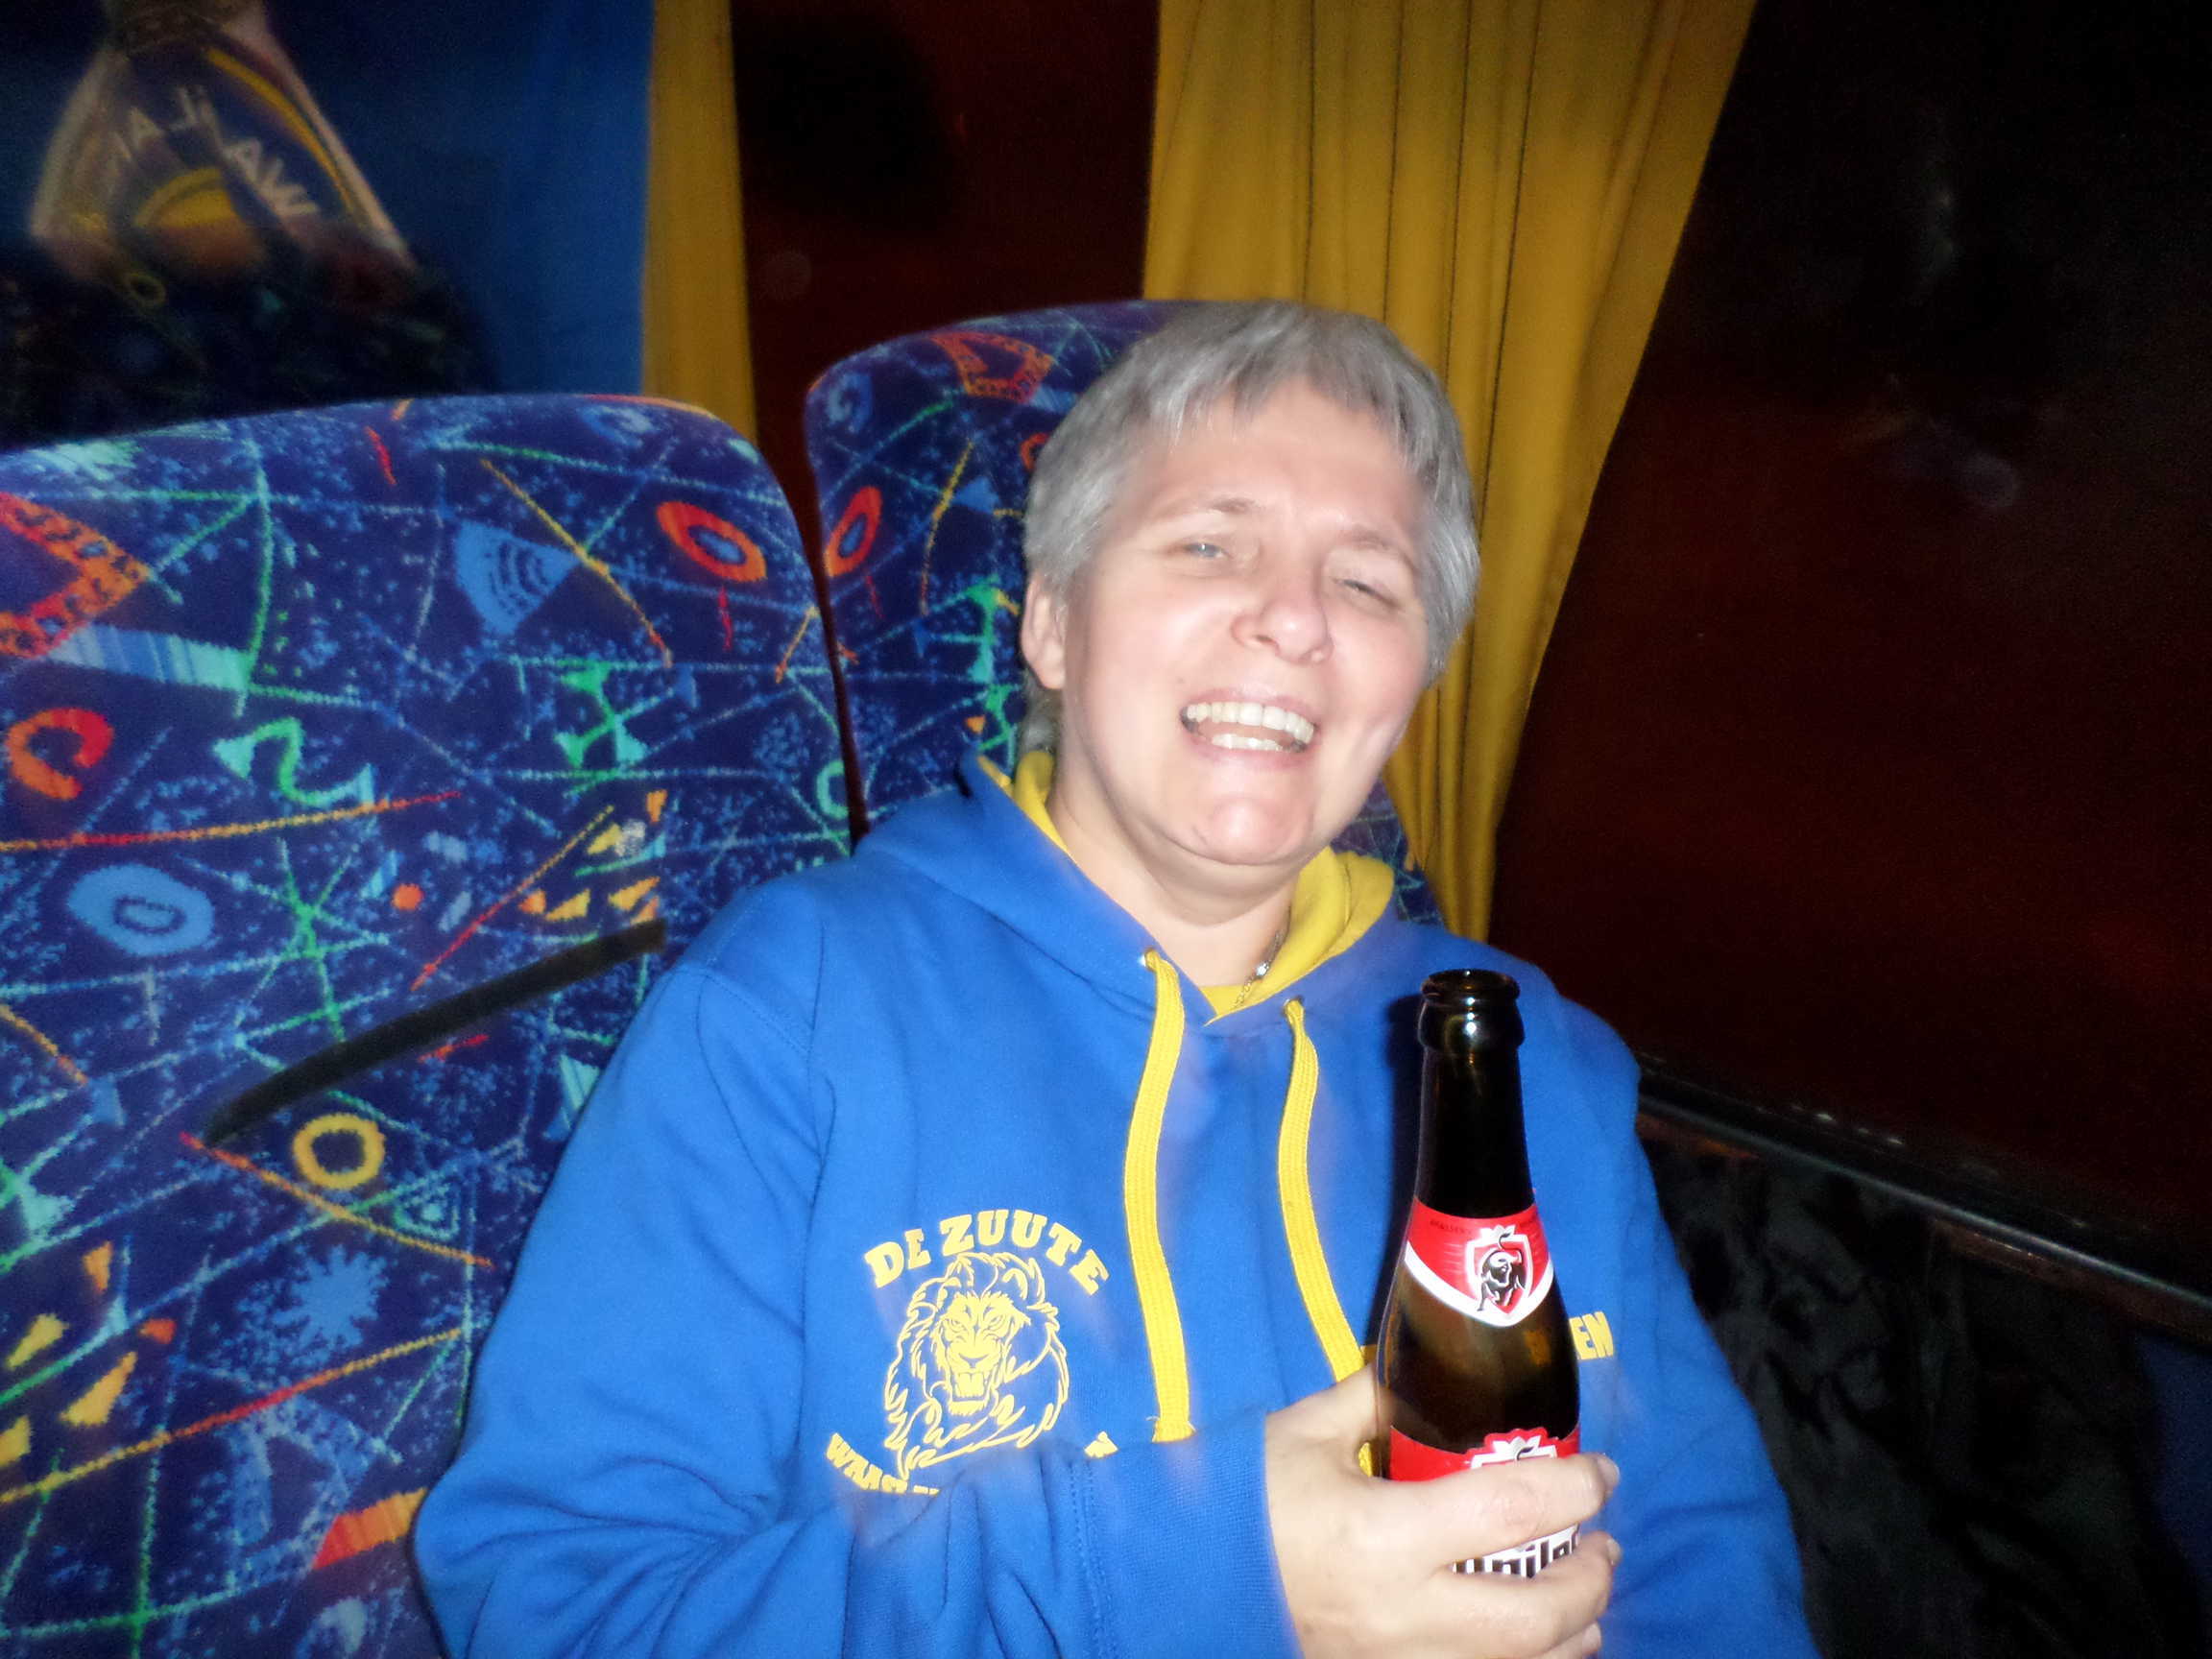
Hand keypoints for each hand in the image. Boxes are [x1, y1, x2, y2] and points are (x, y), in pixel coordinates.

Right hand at [1264, 1368, 1618, 1658]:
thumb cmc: (1244, 1500)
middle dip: (1590, 1579)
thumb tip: (1429, 1382)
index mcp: (1386, 1534)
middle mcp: (1405, 1611)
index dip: (1573, 1489)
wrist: (1182, 1581)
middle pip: (1536, 1614)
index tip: (1601, 1472)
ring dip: (1573, 1635)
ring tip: (1589, 1603)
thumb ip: (1377, 1403)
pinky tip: (1538, 1645)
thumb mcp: (1306, 1431)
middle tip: (1605, 1544)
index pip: (1511, 1512)